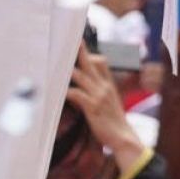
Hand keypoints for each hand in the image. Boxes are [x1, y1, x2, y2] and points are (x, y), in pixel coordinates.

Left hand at [66, 45, 145, 169]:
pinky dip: (67, 91)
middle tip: (70, 41)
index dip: (91, 54)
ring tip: (56, 64)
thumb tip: (81, 89)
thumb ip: (98, 93)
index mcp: (109, 85)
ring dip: (68, 70)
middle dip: (80, 51)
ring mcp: (99, 96)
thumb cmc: (114, 123)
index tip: (80, 46)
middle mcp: (104, 87)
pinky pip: (77, 94)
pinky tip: (58, 91)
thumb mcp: (109, 103)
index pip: (101, 63)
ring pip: (81, 76)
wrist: (124, 137)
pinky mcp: (93, 107)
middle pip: (90, 63)